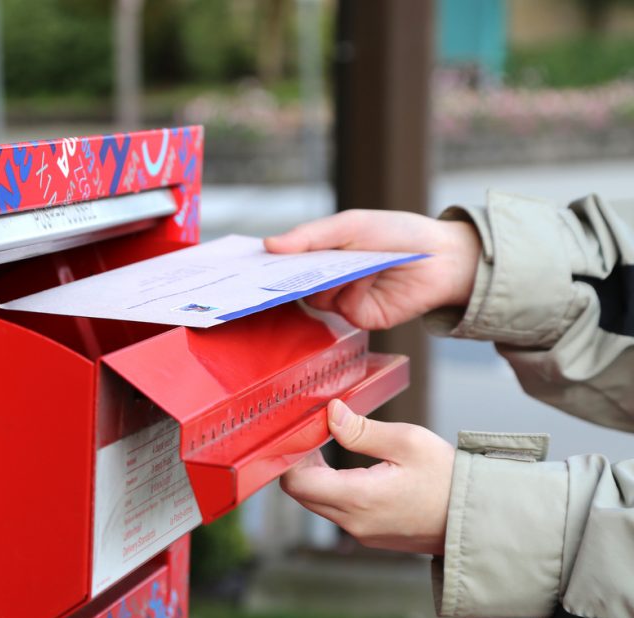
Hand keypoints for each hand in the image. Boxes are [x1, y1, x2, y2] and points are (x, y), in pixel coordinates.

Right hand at [264, 210, 480, 329]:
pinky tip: (369, 275)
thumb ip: (310, 236)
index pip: (286, 264)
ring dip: (330, 279)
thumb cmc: (397, 233)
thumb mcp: (350, 225)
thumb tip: (269, 244)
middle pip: (295, 285)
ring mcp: (344, 301)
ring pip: (316, 299)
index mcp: (323, 256)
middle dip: (291, 276)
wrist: (442, 256)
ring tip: (351, 262)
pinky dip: (352, 290)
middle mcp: (329, 281)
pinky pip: (342, 308)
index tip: (249, 264)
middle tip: (280, 270)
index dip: (268, 265)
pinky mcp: (361, 318)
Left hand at [280, 399, 453, 554]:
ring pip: (317, 503)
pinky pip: (337, 512)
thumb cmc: (449, 479)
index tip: (303, 432)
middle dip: (300, 463)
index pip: (296, 482)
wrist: (482, 519)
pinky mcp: (371, 535)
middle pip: (302, 494)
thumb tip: (330, 414)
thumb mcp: (408, 442)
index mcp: (358, 499)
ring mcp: (362, 533)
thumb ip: (362, 430)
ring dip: (316, 476)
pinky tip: (348, 468)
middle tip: (314, 434)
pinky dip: (332, 489)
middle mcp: (354, 523)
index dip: (291, 455)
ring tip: (330, 445)